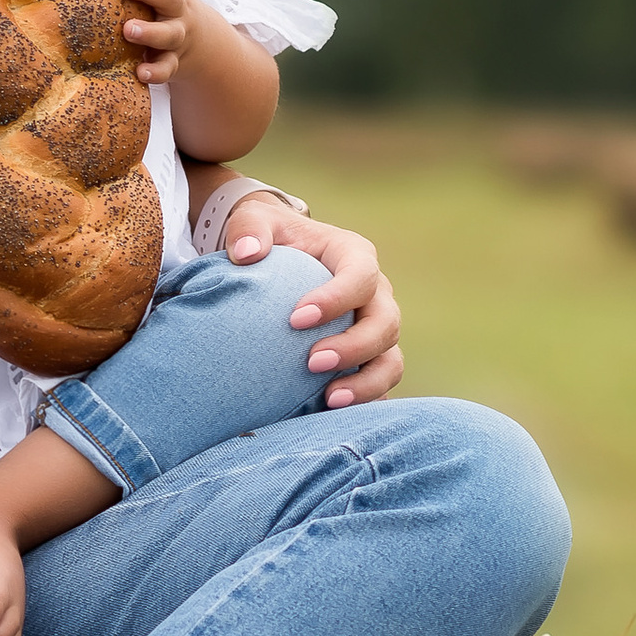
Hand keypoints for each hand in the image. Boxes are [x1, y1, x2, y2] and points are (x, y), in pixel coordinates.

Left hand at [117, 0, 190, 87]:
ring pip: (169, 33)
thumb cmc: (161, 7)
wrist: (204, 43)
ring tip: (128, 30)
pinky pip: (168, 68)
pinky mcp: (174, 61)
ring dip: (150, 32)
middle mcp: (176, 8)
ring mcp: (177, 35)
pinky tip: (140, 72)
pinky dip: (156, 71)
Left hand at [222, 202, 403, 405]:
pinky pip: (377, 384)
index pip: (361, 276)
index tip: (296, 319)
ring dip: (366, 383)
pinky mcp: (368, 357)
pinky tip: (331, 415)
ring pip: (391, 359)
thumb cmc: (270, 237)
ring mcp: (375, 327)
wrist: (280, 258)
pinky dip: (362, 401)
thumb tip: (245, 253)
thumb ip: (249, 230)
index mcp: (354, 255)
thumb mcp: (255, 219)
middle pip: (386, 323)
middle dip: (354, 347)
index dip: (336, 299)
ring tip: (329, 399)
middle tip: (312, 362)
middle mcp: (375, 293)